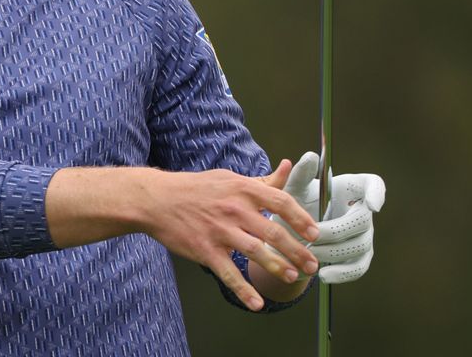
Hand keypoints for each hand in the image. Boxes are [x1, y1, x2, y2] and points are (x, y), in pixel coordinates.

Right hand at [138, 163, 321, 310]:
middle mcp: (234, 209)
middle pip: (273, 230)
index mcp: (242, 189)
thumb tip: (287, 167)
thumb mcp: (229, 178)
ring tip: (291, 277)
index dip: (301, 218)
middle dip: (296, 250)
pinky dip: (243, 290)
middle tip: (311, 264)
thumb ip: (261, 180)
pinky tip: (256, 303)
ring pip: (255, 251)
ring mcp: (219, 231)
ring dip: (276, 266)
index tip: (314, 234)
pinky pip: (228, 273)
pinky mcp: (205, 250)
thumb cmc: (196, 189)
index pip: (280, 201)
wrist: (157, 200)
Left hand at [272, 151, 385, 283]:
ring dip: (332, 252)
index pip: (374, 185)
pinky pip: (357, 268)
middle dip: (336, 230)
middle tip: (312, 238)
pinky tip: (322, 275)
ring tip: (307, 254)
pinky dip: (341, 273)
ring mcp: (364, 236)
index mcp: (352, 188)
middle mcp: (364, 212)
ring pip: (358, 246)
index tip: (372, 204)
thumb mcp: (294, 188)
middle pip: (362, 221)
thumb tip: (310, 157)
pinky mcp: (359, 258)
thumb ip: (301, 174)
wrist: (291, 232)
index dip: (377, 193)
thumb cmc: (296, 203)